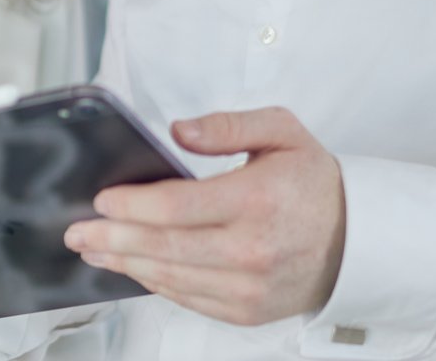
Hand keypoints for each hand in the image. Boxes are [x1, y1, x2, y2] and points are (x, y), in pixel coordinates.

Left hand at [62, 106, 345, 325]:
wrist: (357, 240)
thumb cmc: (315, 184)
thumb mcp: (282, 131)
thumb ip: (229, 125)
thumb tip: (180, 130)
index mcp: (258, 199)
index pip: (176, 205)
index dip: (132, 204)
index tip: (103, 198)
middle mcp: (253, 249)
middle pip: (164, 247)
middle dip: (112, 237)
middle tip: (78, 231)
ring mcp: (250, 287)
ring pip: (170, 278)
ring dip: (125, 263)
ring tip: (96, 249)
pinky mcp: (247, 311)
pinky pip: (188, 298)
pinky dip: (156, 283)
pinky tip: (136, 267)